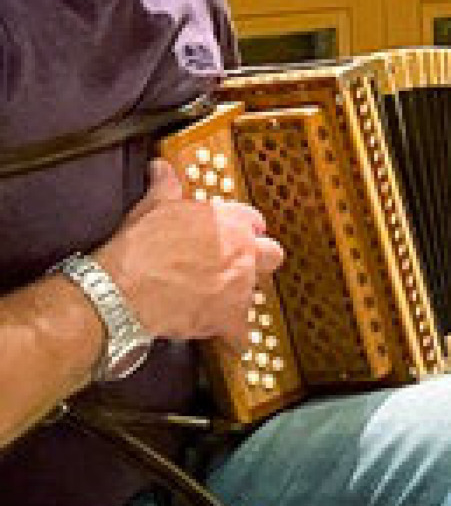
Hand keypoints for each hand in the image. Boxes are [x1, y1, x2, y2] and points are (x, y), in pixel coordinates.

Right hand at [95, 159, 284, 350]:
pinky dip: (233, 335)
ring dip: (240, 294)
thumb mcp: (152, 207)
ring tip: (214, 296)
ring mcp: (240, 287)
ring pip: (256, 291)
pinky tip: (223, 334)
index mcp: (229, 222)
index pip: (254, 221)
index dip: (244, 229)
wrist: (124, 289)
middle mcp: (243, 254)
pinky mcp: (230, 317)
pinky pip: (242, 331)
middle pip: (272, 255)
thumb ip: (166, 187)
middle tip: (236, 265)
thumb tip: (162, 170)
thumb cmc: (139, 250)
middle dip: (258, 260)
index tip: (237, 235)